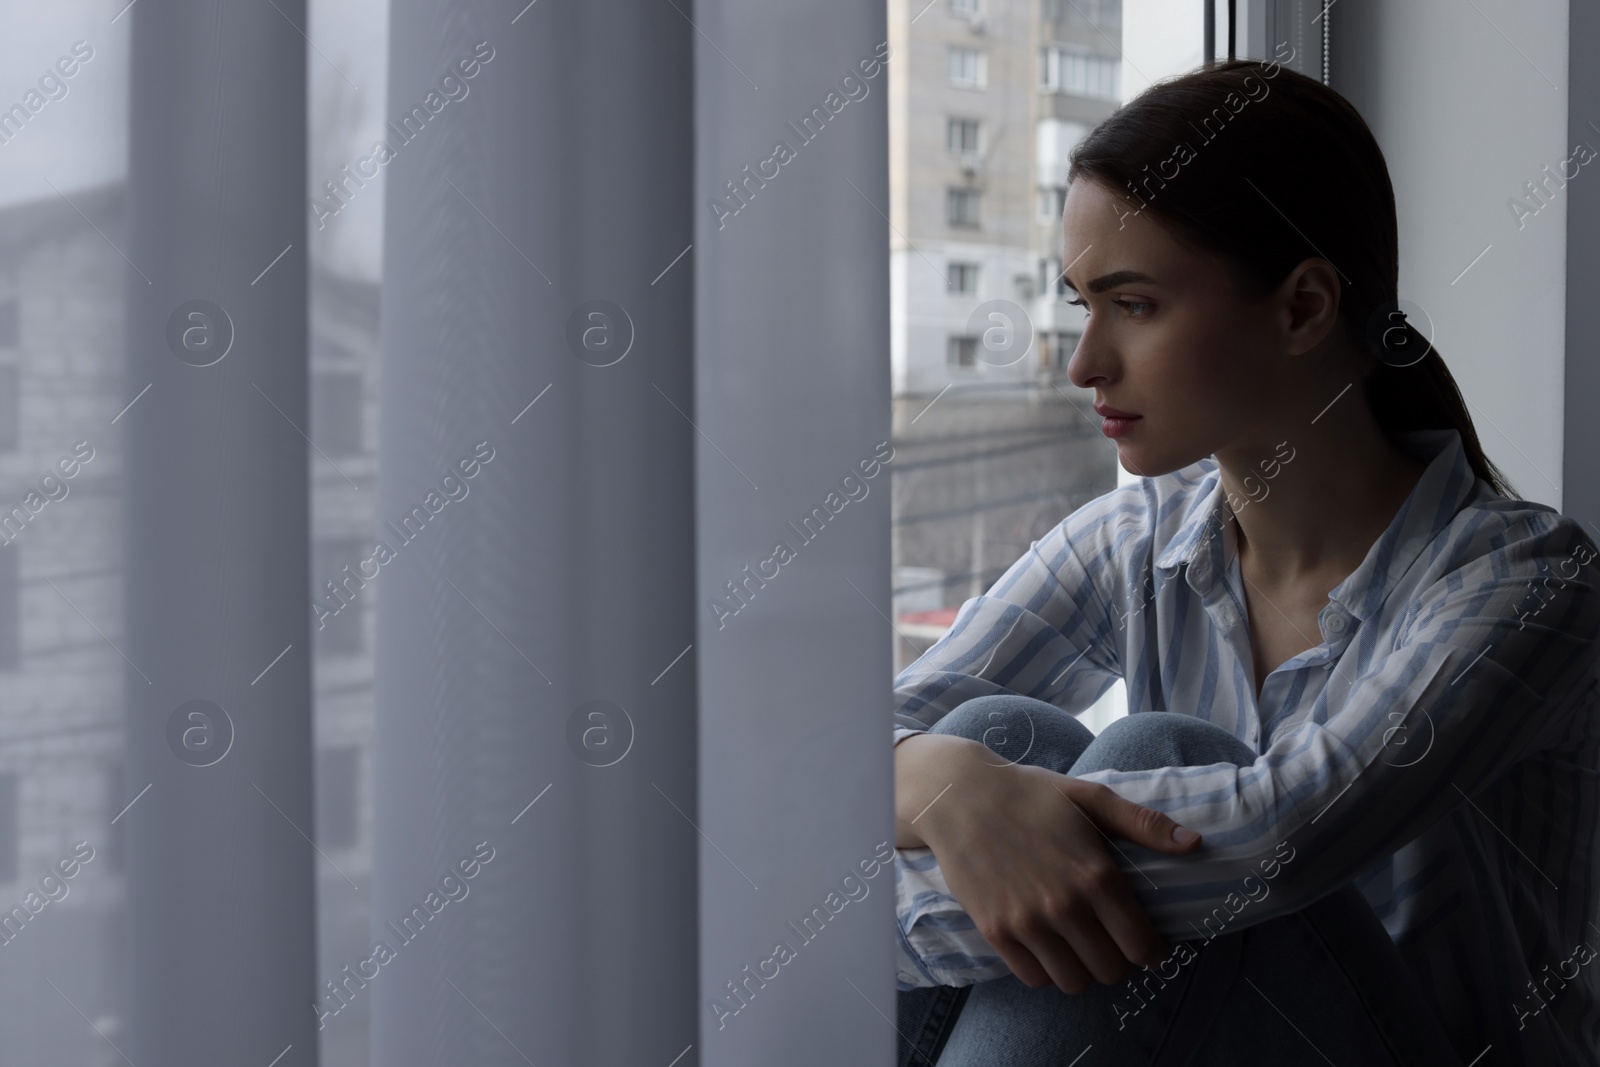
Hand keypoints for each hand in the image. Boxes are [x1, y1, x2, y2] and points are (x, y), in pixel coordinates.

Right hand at [913, 750, 1201, 993]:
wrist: (959, 795)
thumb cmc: (1030, 794)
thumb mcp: (1090, 798)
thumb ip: (1144, 823)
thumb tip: (1195, 843)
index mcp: (1096, 874)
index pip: (1141, 944)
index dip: (1150, 949)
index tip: (1145, 943)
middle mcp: (1064, 905)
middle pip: (1111, 970)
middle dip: (1116, 959)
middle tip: (1108, 941)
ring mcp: (1027, 922)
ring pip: (1074, 981)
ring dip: (1082, 969)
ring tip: (1078, 947)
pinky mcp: (995, 931)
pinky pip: (1033, 978)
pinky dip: (1045, 970)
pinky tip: (1047, 946)